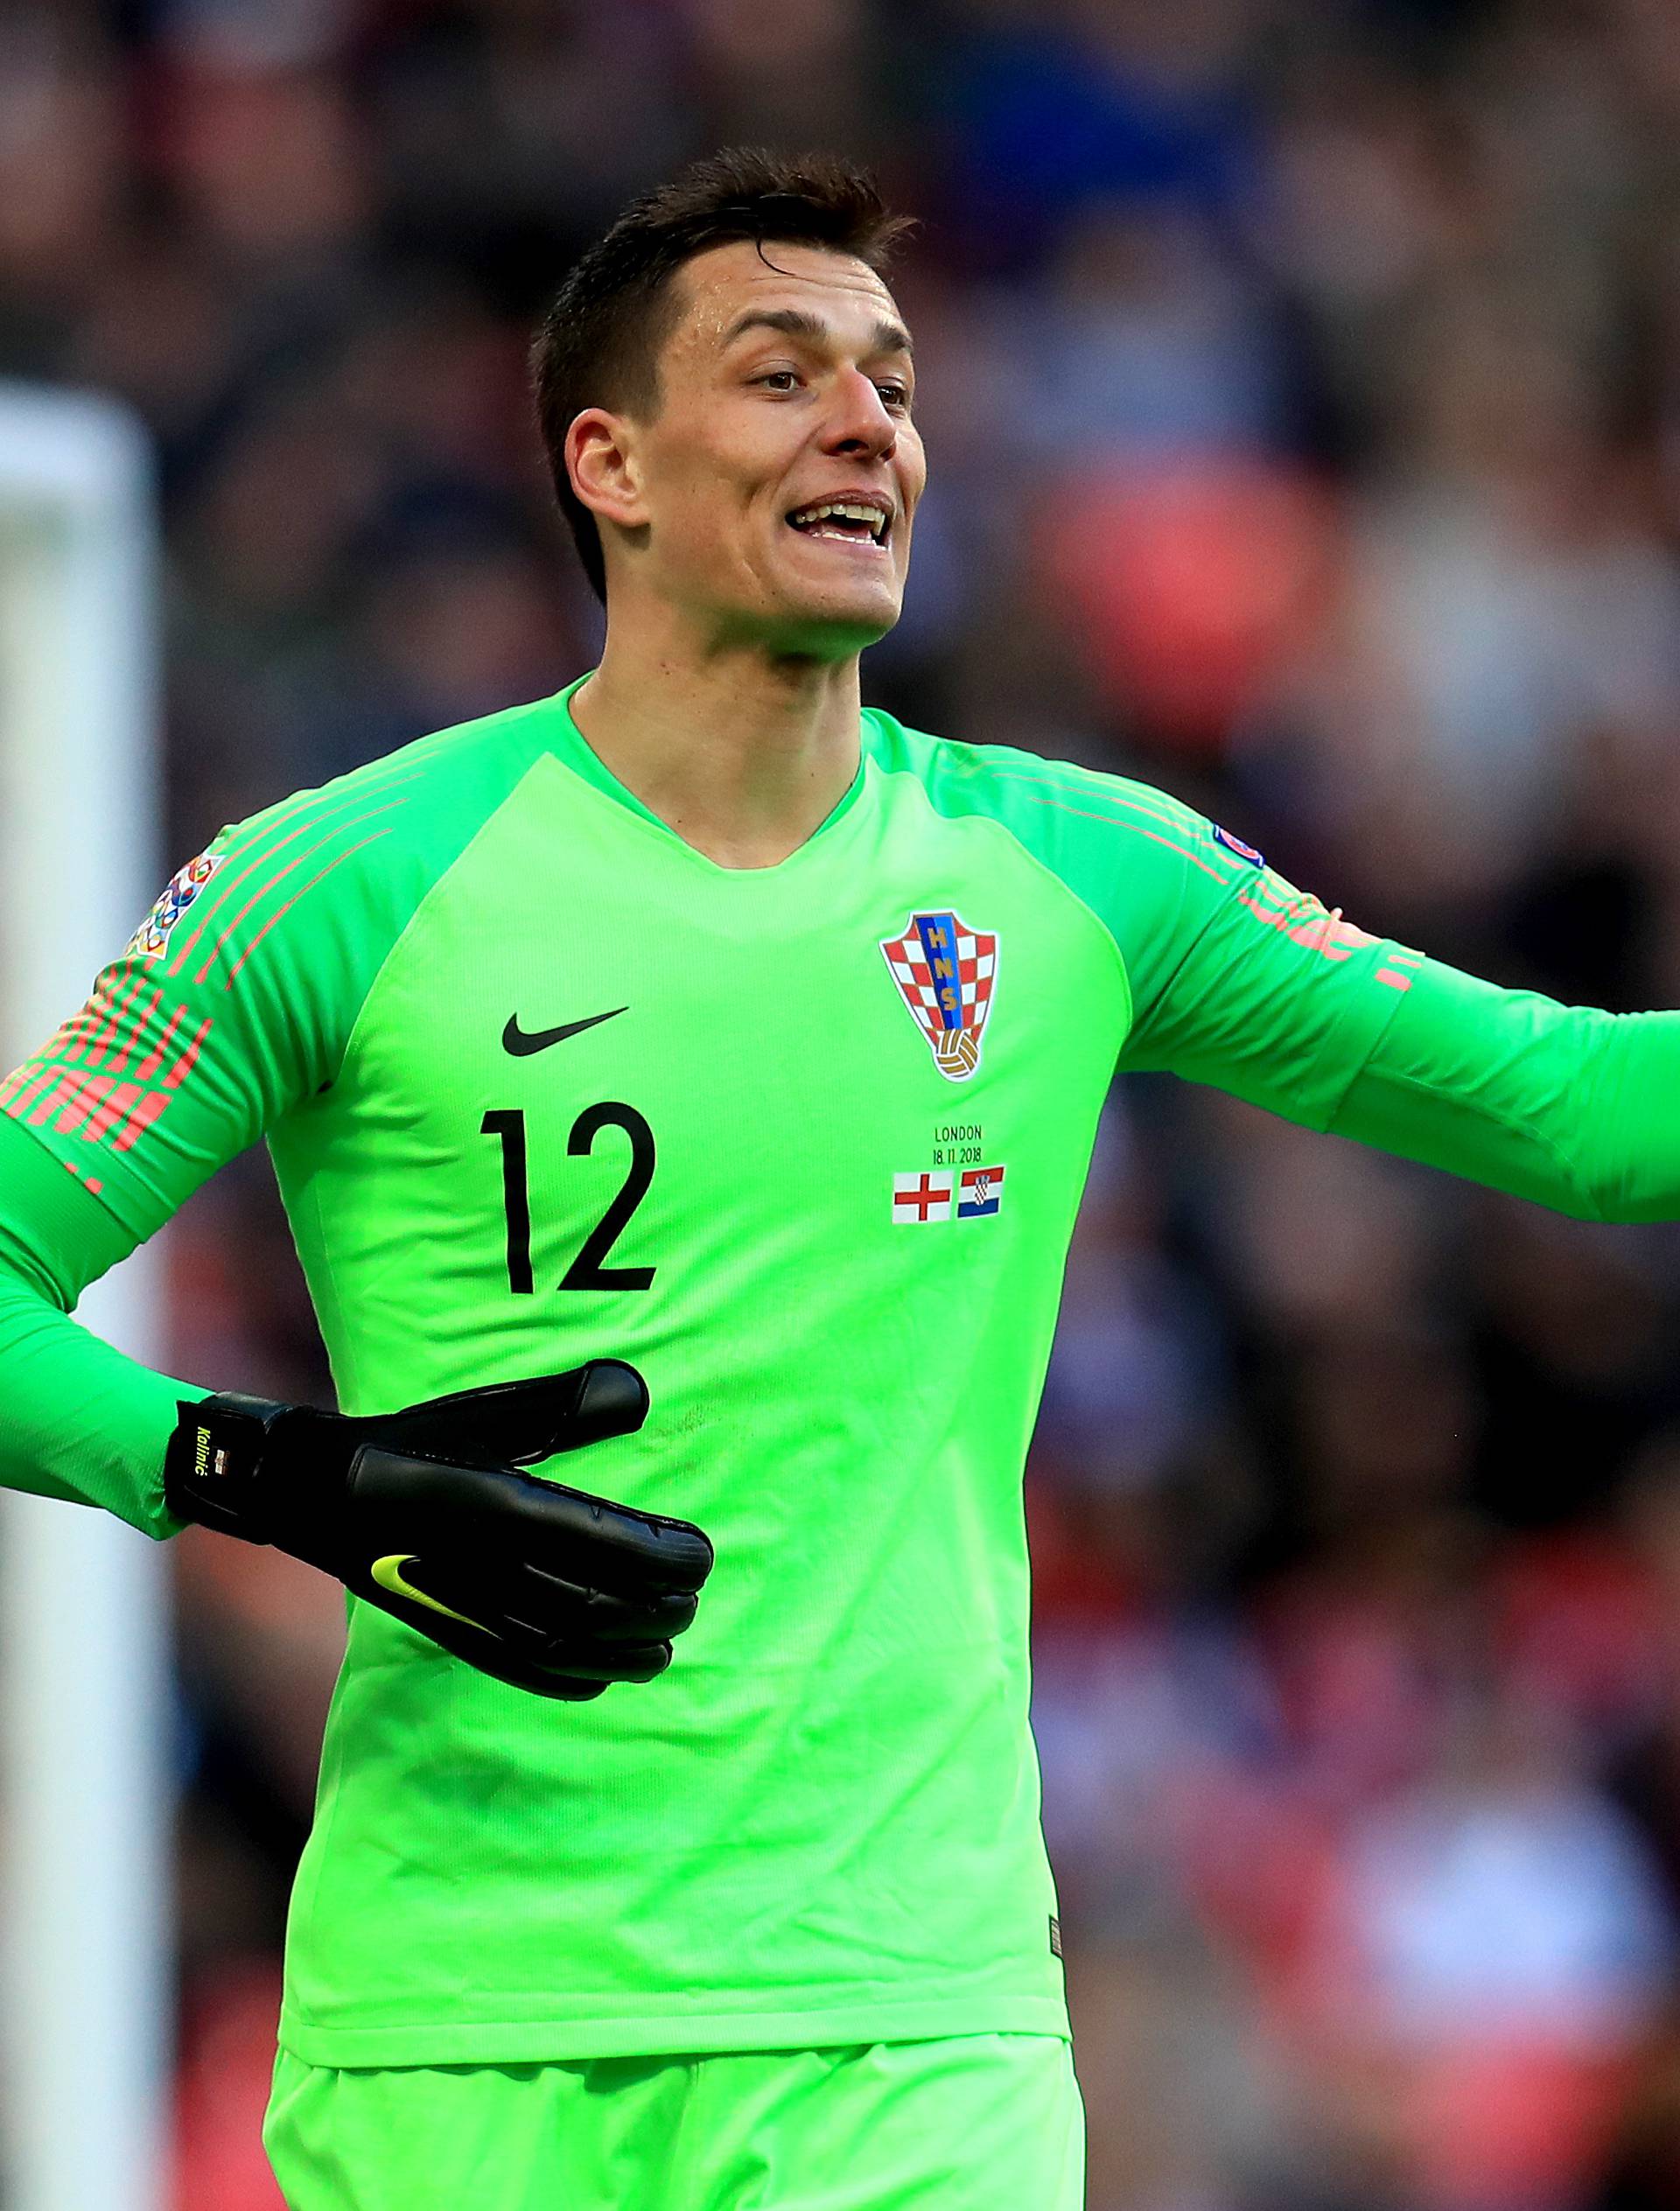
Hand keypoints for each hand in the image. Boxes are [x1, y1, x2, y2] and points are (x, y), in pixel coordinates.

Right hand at [163, 1362, 712, 1698]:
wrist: (315, 1493)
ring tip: (668, 1640)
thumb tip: (638, 1392)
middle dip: (661, 1607)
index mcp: (501, 1505)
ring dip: (631, 1651)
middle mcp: (488, 1565)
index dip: (666, 1560)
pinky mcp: (451, 1634)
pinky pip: (524, 1672)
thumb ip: (563, 1407)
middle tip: (693, 1595)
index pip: (609, 1547)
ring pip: (570, 1649)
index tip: (700, 1553)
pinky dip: (576, 1680)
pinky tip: (608, 1677)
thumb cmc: (407, 1441)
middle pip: (601, 1607)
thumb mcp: (484, 1413)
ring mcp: (468, 1608)